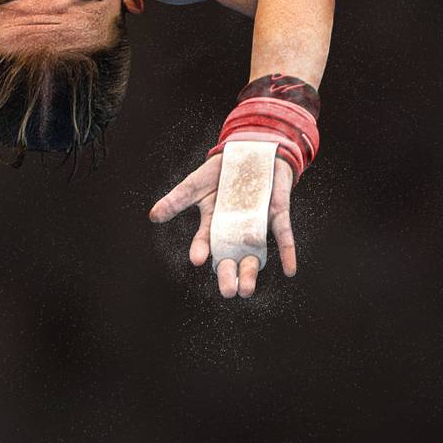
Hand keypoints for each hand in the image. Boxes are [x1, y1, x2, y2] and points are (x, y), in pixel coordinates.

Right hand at [149, 152, 296, 298]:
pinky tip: (290, 270)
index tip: (198, 259)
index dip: (202, 250)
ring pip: (255, 252)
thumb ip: (177, 200)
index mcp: (214, 223)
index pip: (206, 241)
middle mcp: (235, 230)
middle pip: (231, 257)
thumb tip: (152, 216)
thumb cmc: (221, 171)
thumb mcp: (196, 184)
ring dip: (252, 271)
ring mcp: (257, 224)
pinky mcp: (277, 214)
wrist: (251, 150)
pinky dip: (287, 252)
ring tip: (247, 289)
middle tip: (228, 292)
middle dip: (229, 275)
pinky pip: (283, 236)